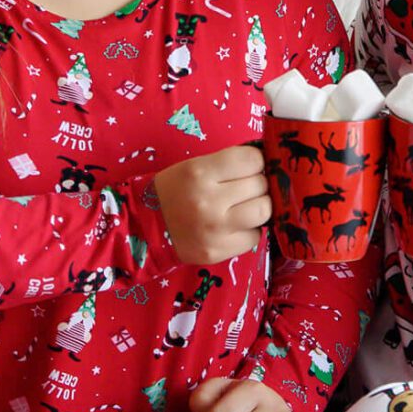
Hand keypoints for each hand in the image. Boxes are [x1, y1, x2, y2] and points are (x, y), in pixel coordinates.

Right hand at [154, 145, 269, 264]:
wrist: (145, 227)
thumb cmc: (174, 191)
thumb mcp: (195, 166)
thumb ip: (229, 164)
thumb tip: (267, 162)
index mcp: (201, 172)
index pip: (253, 159)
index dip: (256, 162)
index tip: (250, 167)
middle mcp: (209, 201)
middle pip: (260, 185)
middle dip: (257, 184)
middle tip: (245, 188)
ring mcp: (215, 229)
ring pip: (263, 211)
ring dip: (258, 207)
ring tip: (245, 207)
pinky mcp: (218, 252)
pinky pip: (254, 237)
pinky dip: (249, 230)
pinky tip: (234, 227)